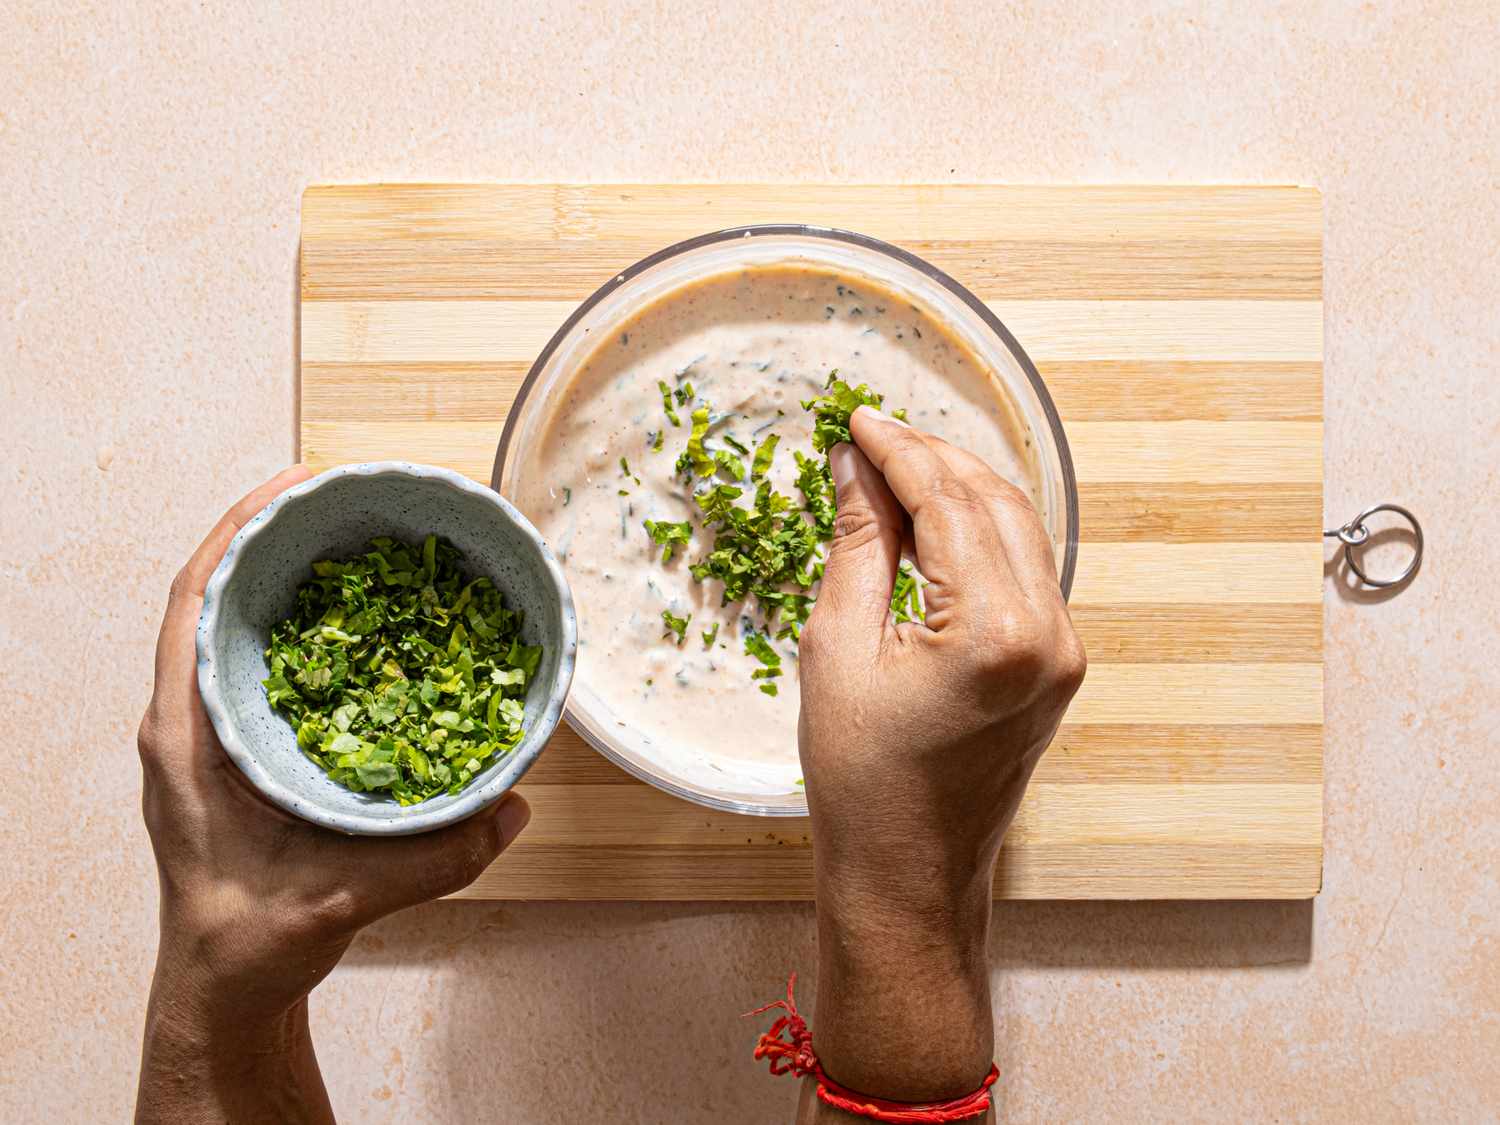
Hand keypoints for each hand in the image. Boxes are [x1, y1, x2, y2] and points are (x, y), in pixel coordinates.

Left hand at [136, 467, 530, 1122]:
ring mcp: (218, 731)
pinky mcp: (247, 748)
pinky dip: (319, 628)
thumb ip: (430, 858)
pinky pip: (276, 663)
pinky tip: (373, 624)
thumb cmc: (251, 939)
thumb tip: (511, 807)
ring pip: (246, 626)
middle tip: (348, 497)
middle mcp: (196, 718)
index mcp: (189, 734)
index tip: (295, 482)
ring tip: (363, 542)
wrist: (226, 983)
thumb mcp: (338, 896)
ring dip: (297, 577)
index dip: (238, 529)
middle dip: (279, 535)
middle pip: (222, 594)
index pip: (193, 601)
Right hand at [796, 408, 1084, 1105]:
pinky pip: (1025, 569)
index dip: (897, 451)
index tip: (855, 422)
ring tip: (894, 468)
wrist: (909, 874)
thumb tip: (857, 468)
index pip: (948, 502)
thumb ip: (859, 544)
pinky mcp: (1059, 665)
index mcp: (993, 633)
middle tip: (869, 439)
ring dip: (959, 489)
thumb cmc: (861, 779)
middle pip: (994, 503)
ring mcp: (1064, 651)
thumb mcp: (838, 649)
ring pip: (1018, 529)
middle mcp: (1048, 634)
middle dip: (931, 459)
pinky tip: (933, 520)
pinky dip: (979, 533)